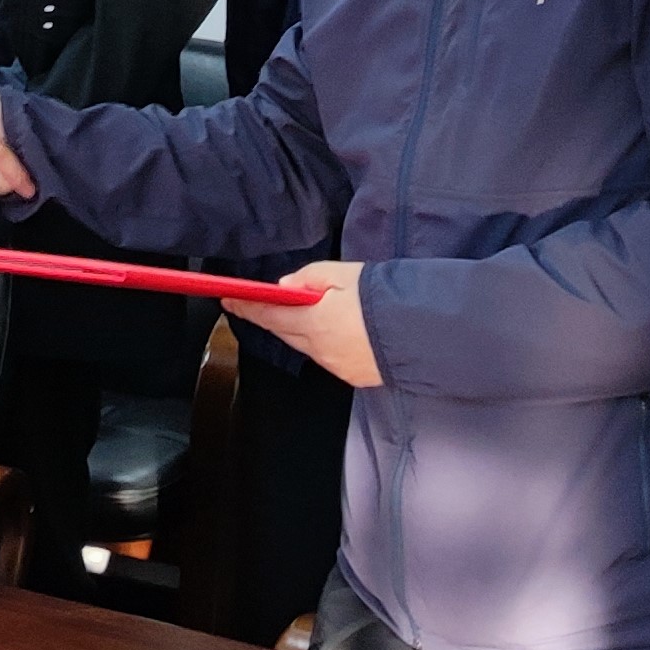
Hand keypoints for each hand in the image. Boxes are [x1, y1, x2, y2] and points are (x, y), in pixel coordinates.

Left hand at [226, 258, 374, 385]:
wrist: (420, 334)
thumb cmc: (382, 298)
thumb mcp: (345, 274)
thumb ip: (311, 277)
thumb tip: (286, 286)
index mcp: (313, 322)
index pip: (270, 315)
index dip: (247, 307)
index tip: (228, 300)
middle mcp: (319, 349)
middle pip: (285, 333)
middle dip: (269, 319)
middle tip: (256, 306)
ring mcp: (336, 365)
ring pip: (307, 347)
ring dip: (297, 332)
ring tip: (297, 316)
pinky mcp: (354, 375)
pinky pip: (328, 358)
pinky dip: (322, 344)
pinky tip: (330, 334)